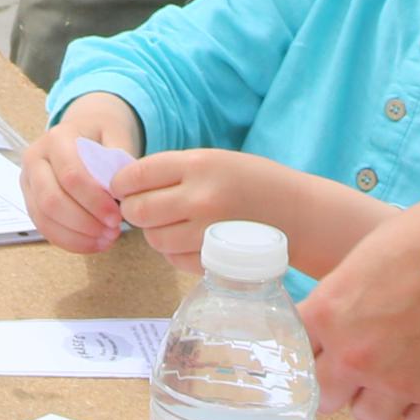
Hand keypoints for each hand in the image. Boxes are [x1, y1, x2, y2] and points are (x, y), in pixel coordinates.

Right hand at [21, 96, 141, 254]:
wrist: (85, 129)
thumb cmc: (101, 133)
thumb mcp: (117, 134)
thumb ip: (120, 158)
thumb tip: (121, 189)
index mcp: (56, 138)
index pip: (71, 175)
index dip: (94, 201)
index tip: (118, 216)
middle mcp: (35, 158)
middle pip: (51, 200)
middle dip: (84, 222)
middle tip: (113, 231)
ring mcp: (29, 180)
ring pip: (44, 217)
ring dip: (77, 236)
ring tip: (106, 239)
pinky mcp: (30, 200)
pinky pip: (44, 227)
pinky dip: (69, 241)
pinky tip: (93, 243)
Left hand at [119, 147, 266, 271]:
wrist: (299, 213)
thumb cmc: (252, 182)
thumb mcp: (214, 160)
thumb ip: (173, 171)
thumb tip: (124, 184)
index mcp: (198, 164)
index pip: (136, 175)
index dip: (121, 183)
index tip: (121, 187)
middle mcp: (201, 198)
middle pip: (139, 210)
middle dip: (134, 211)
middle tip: (142, 209)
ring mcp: (209, 232)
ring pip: (154, 239)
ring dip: (153, 233)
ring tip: (170, 224)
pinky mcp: (216, 260)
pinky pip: (175, 259)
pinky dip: (173, 252)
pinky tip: (189, 241)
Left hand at [307, 195, 419, 419]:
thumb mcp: (367, 258)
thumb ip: (346, 299)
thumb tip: (345, 317)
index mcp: (328, 313)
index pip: (298, 353)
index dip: (316, 352)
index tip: (327, 351)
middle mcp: (353, 355)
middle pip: (325, 397)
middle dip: (340, 384)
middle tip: (361, 369)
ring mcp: (396, 383)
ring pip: (369, 418)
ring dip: (380, 400)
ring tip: (400, 377)